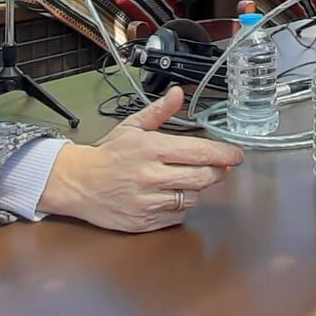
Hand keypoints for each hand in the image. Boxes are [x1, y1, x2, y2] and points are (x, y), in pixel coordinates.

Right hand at [38, 87, 243, 232]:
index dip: (224, 154)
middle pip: (202, 178)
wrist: (78, 183)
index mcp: (150, 149)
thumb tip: (178, 93)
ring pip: (192, 198)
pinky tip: (169, 195)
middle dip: (217, 172)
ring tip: (185, 179)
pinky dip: (179, 206)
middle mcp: (151, 176)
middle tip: (218, 167)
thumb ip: (159, 112)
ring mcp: (148, 202)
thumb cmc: (107, 155)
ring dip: (196, 189)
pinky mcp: (144, 222)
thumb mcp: (131, 127)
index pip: (199, 152)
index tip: (237, 155)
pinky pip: (177, 216)